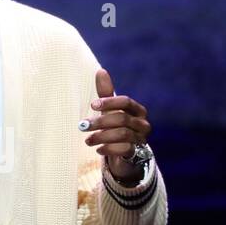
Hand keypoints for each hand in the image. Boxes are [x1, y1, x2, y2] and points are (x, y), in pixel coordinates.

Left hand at [83, 69, 151, 186]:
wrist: (124, 153)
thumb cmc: (116, 126)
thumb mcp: (110, 110)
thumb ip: (106, 93)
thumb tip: (100, 71)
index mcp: (138, 110)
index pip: (126, 102)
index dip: (109, 102)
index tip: (92, 105)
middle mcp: (143, 124)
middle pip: (122, 119)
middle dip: (100, 122)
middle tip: (83, 126)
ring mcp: (141, 139)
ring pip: (123, 134)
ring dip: (102, 136)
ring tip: (87, 140)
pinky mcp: (137, 154)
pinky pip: (124, 150)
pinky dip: (109, 149)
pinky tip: (98, 149)